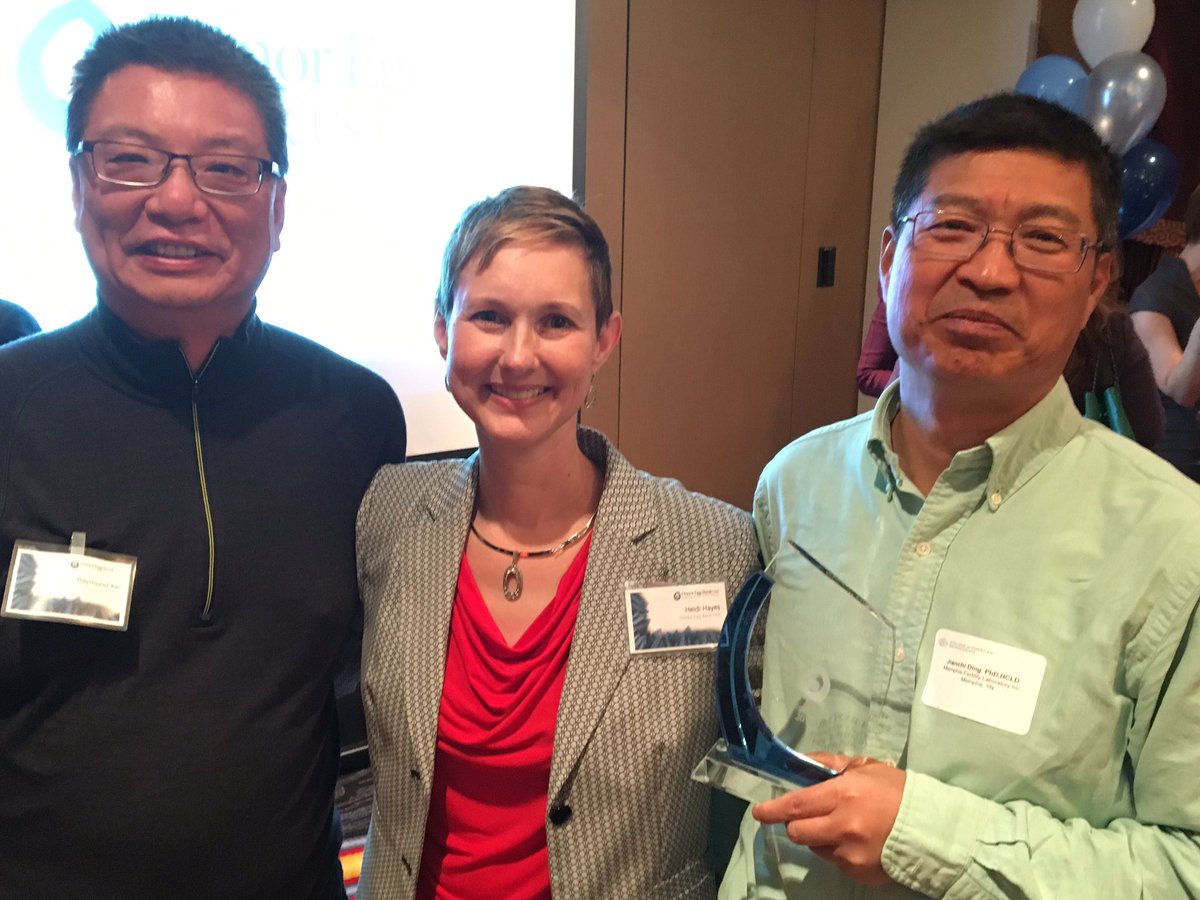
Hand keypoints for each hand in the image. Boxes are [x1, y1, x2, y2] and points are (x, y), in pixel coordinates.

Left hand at [751, 752, 905, 885]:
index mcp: (844, 795)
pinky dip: (838, 851)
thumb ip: (829, 764)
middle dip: (795, 823)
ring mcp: (850, 853)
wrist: (933, 829)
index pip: (796, 804)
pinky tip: (857, 841)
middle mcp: (843, 826)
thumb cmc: (897, 792)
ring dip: (819, 837)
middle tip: (806, 816)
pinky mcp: (858, 872)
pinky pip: (834, 861)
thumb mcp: (865, 768)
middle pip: (797, 831)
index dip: (773, 809)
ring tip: (842, 826)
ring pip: (815, 847)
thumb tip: (800, 761)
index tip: (759, 811)